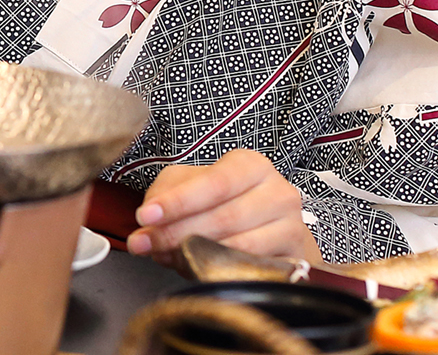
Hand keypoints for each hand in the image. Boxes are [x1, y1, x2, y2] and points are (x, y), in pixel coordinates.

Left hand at [126, 149, 321, 264]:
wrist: (272, 226)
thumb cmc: (224, 200)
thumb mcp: (191, 184)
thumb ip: (165, 197)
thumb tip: (145, 230)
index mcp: (251, 165)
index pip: (214, 184)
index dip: (178, 202)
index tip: (146, 216)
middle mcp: (278, 192)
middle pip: (223, 218)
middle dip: (175, 233)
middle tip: (143, 244)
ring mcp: (291, 226)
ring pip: (237, 246)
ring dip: (195, 254)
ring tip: (165, 256)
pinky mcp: (295, 257)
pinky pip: (252, 268)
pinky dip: (219, 270)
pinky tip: (196, 268)